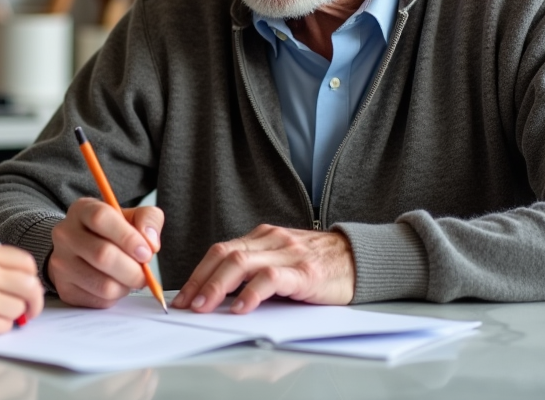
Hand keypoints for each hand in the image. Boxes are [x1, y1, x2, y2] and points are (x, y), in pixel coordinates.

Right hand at [47, 197, 162, 307]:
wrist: (83, 250)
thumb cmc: (112, 232)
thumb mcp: (133, 216)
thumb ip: (149, 219)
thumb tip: (151, 243)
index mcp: (82, 209)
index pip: (101, 218)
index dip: (128, 237)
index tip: (146, 252)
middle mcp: (65, 234)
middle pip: (102, 255)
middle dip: (132, 269)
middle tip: (144, 274)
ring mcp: (61, 263)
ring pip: (103, 284)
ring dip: (126, 286)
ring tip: (130, 279)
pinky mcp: (65, 288)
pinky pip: (99, 300)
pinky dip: (115, 297)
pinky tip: (116, 285)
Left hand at [171, 224, 354, 313]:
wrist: (360, 259)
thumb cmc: (318, 266)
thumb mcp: (282, 262)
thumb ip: (256, 271)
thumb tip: (222, 297)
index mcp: (262, 237)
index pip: (221, 250)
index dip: (198, 272)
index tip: (184, 295)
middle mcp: (271, 240)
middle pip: (225, 254)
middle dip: (201, 280)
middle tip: (187, 304)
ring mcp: (288, 253)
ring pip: (242, 263)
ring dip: (218, 286)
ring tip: (205, 307)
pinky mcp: (304, 271)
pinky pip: (272, 278)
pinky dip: (252, 292)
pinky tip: (242, 307)